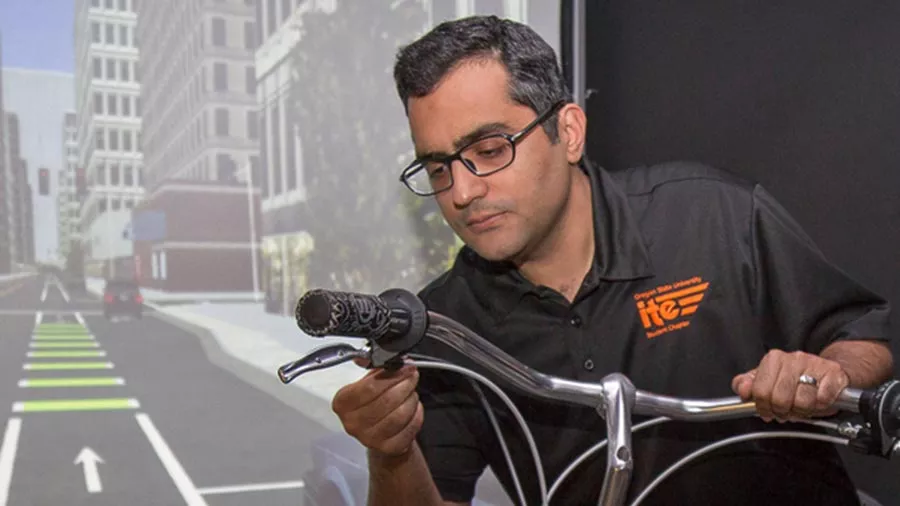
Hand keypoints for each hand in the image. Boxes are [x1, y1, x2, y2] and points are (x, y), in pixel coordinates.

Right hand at [332, 364, 423, 456]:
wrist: (378, 433)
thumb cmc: (372, 403)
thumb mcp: (367, 381)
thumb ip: (375, 367)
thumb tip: (387, 355)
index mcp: (343, 403)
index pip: (369, 387)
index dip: (392, 375)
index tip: (405, 366)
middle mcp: (352, 423)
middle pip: (387, 400)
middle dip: (405, 384)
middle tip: (412, 376)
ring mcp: (370, 439)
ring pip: (400, 414)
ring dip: (411, 399)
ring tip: (411, 392)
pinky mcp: (388, 448)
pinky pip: (410, 427)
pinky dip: (416, 414)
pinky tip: (414, 407)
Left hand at [731, 350, 850, 421]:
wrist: (828, 371)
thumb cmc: (796, 379)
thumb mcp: (767, 380)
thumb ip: (748, 384)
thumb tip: (742, 390)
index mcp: (773, 359)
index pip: (760, 392)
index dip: (764, 407)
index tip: (768, 410)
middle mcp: (793, 359)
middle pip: (780, 399)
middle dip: (783, 411)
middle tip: (787, 410)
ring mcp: (814, 365)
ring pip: (802, 402)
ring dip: (803, 410)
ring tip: (803, 405)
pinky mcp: (833, 374)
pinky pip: (823, 398)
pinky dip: (821, 405)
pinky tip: (818, 400)